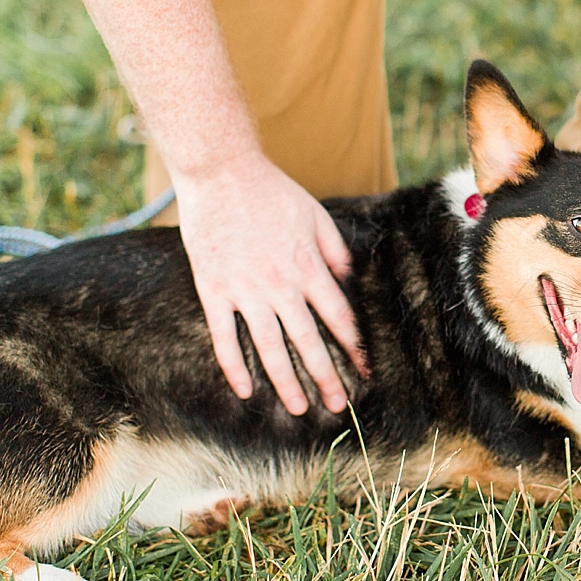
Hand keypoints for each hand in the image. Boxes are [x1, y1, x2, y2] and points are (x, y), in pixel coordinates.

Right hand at [172, 154, 366, 414]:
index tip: (366, 370)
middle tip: (338, 405)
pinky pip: (224, 337)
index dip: (354, 347)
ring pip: (269, 347)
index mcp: (309, 268)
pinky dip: (234, 366)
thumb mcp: (317, 216)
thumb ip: (335, 252)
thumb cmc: (272, 192)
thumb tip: (349, 281)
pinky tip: (245, 390)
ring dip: (286, 382)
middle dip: (326, 376)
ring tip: (299, 408)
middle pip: (308, 341)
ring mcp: (245, 290)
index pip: (339, 317)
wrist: (222, 173)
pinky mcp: (214, 290)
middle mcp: (281, 285)